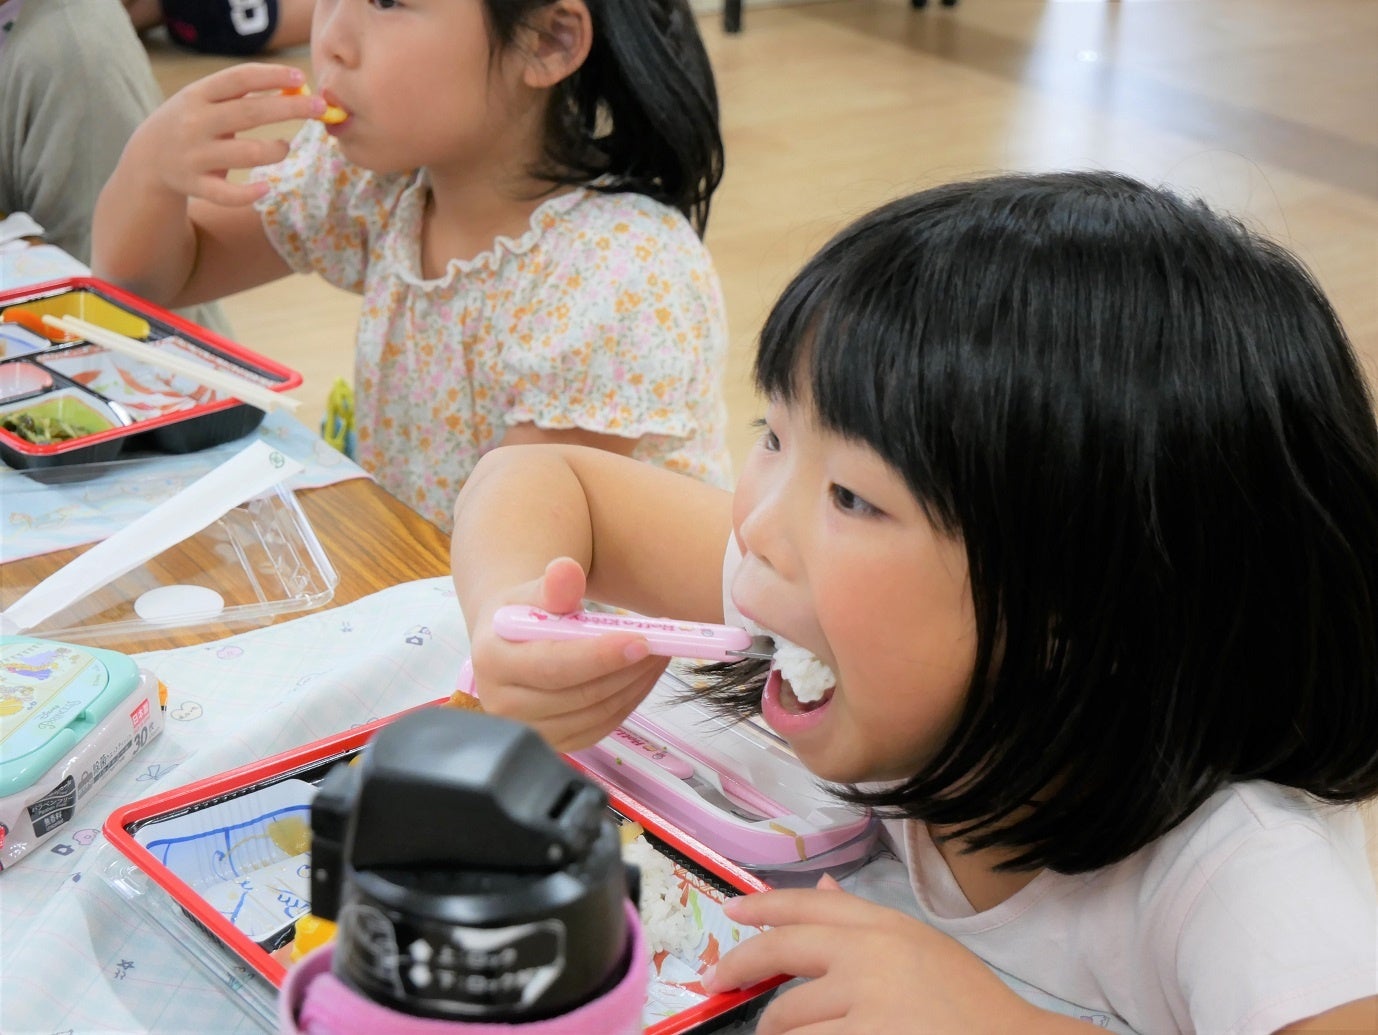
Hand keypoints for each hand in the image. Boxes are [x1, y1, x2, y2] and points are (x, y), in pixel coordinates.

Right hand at [124, 64, 324, 206]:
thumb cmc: (192, 122)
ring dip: (276, 150)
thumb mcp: (204, 99)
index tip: (300, 76)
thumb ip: (241, 94)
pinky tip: (266, 187)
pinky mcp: (195, 185)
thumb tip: (295, 88)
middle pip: (250, 113)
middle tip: (320, 108)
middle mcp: (195, 122)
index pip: (239, 79)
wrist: (147, 157)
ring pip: (247, 154)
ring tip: (284, 147)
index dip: (271, 76)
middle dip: (290, 109)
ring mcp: (194, 155)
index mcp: (198, 94)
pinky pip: (228, 194)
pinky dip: (250, 193)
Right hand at [467, 557, 669, 750]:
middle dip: (628, 669)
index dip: (600, 656)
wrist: (511, 643)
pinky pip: (601, 726)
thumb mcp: (533, 590)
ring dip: (635, 684)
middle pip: (580, 695)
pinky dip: (629, 700)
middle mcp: (502, 705)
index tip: (641, 641)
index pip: (554, 666)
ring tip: (659, 654)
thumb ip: (554, 585)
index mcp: (491, 661)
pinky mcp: (554, 744)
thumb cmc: (525, 613)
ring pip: (596, 713)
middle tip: (663, 643)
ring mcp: (528, 731)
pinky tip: (644, 674)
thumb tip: (567, 570)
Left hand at [706, 875, 1040, 1034]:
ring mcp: (865, 1004)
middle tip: (717, 983)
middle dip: (739, 969)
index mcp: (884, 926)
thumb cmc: (974, 1008)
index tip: (731, 912)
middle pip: (780, 951)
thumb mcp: (923, 950)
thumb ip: (866, 924)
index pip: (807, 905)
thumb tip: (819, 889)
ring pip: (785, 1019)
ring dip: (776, 1033)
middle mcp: (868, 956)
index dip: (761, 906)